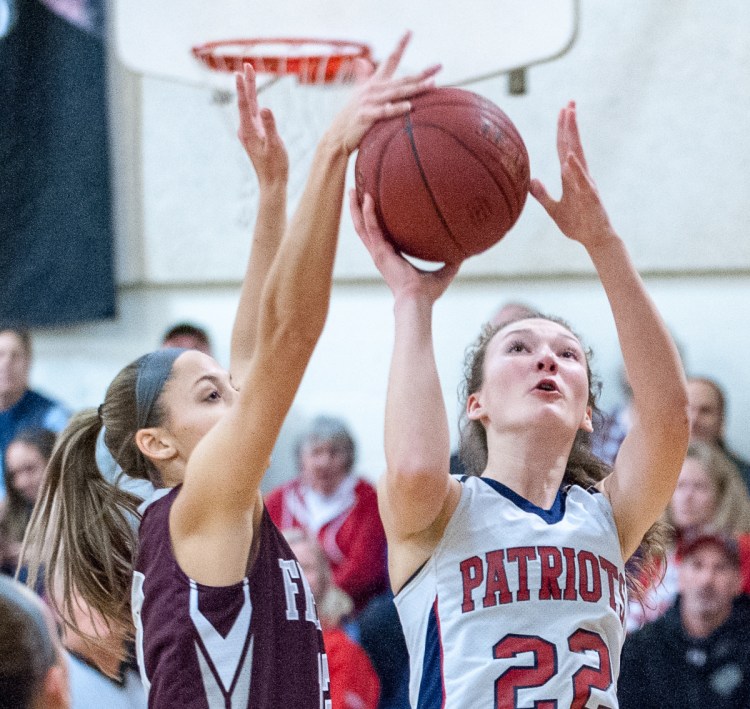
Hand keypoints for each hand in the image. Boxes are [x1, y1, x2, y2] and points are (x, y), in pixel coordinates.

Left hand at [236, 64, 288, 185]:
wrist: (271, 183)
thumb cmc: (275, 166)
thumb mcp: (275, 145)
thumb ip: (270, 126)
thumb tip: (264, 108)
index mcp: (249, 130)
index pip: (244, 104)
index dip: (243, 87)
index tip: (240, 72)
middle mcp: (246, 129)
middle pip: (245, 102)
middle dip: (247, 83)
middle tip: (247, 65)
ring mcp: (249, 132)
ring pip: (249, 106)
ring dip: (250, 90)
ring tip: (250, 74)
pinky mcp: (254, 135)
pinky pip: (252, 114)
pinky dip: (253, 101)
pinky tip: (254, 97)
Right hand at [329, 32, 440, 154]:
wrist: (337, 136)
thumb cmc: (352, 117)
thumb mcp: (358, 93)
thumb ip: (363, 77)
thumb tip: (362, 62)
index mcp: (374, 82)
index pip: (389, 60)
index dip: (400, 45)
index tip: (409, 31)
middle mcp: (373, 89)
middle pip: (402, 79)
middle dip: (421, 73)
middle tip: (439, 66)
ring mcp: (369, 102)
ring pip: (397, 93)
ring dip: (415, 89)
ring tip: (432, 85)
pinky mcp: (366, 116)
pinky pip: (384, 112)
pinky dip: (396, 109)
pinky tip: (409, 107)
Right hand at [350, 190, 459, 301]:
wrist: (418, 300)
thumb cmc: (427, 292)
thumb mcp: (444, 272)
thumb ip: (451, 260)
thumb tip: (467, 252)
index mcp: (391, 257)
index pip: (379, 235)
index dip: (374, 220)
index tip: (373, 206)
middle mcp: (380, 253)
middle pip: (363, 227)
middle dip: (357, 209)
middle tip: (354, 190)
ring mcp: (378, 253)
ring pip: (360, 226)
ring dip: (355, 207)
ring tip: (352, 189)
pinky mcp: (380, 252)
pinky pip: (371, 228)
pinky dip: (368, 213)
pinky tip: (368, 197)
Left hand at [530, 101, 615, 249]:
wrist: (594, 239)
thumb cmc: (577, 224)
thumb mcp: (553, 209)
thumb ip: (542, 195)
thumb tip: (531, 181)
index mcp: (570, 177)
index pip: (564, 149)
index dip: (562, 131)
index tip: (563, 111)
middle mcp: (579, 176)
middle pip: (572, 146)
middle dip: (570, 124)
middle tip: (569, 103)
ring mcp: (585, 184)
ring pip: (578, 156)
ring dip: (573, 136)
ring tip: (570, 117)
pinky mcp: (589, 197)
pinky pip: (581, 181)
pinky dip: (575, 169)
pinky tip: (569, 157)